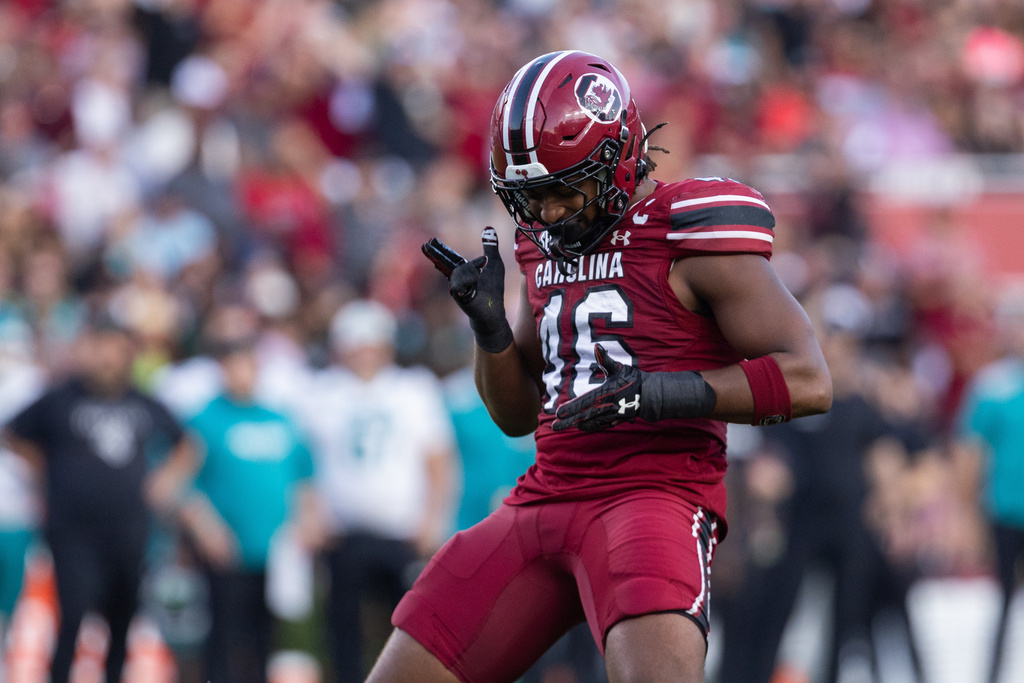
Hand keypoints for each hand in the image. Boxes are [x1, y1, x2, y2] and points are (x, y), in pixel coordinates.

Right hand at [423, 228, 512, 352]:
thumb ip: (490, 246)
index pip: (450, 257)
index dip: (441, 249)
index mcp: (464, 269)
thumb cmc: (493, 289)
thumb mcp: (495, 263)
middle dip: (436, 254)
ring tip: (483, 266)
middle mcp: (458, 279)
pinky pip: (460, 286)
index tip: (431, 241)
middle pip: (445, 264)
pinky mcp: (462, 299)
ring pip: (457, 273)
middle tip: (425, 245)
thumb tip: (488, 228)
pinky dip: (469, 279)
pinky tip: (478, 276)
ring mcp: (458, 289)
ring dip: (469, 269)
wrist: (492, 312)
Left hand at [552, 344, 716, 431]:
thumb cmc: (634, 380)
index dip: (570, 408)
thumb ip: (606, 359)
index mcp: (605, 394)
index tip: (557, 412)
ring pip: (590, 423)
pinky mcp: (616, 420)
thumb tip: (597, 346)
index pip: (583, 402)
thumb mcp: (620, 368)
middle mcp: (606, 407)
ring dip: (575, 426)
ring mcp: (611, 416)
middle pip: (583, 416)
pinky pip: (600, 426)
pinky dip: (589, 427)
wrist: (651, 395)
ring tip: (561, 428)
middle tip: (554, 426)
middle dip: (568, 422)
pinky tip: (581, 428)